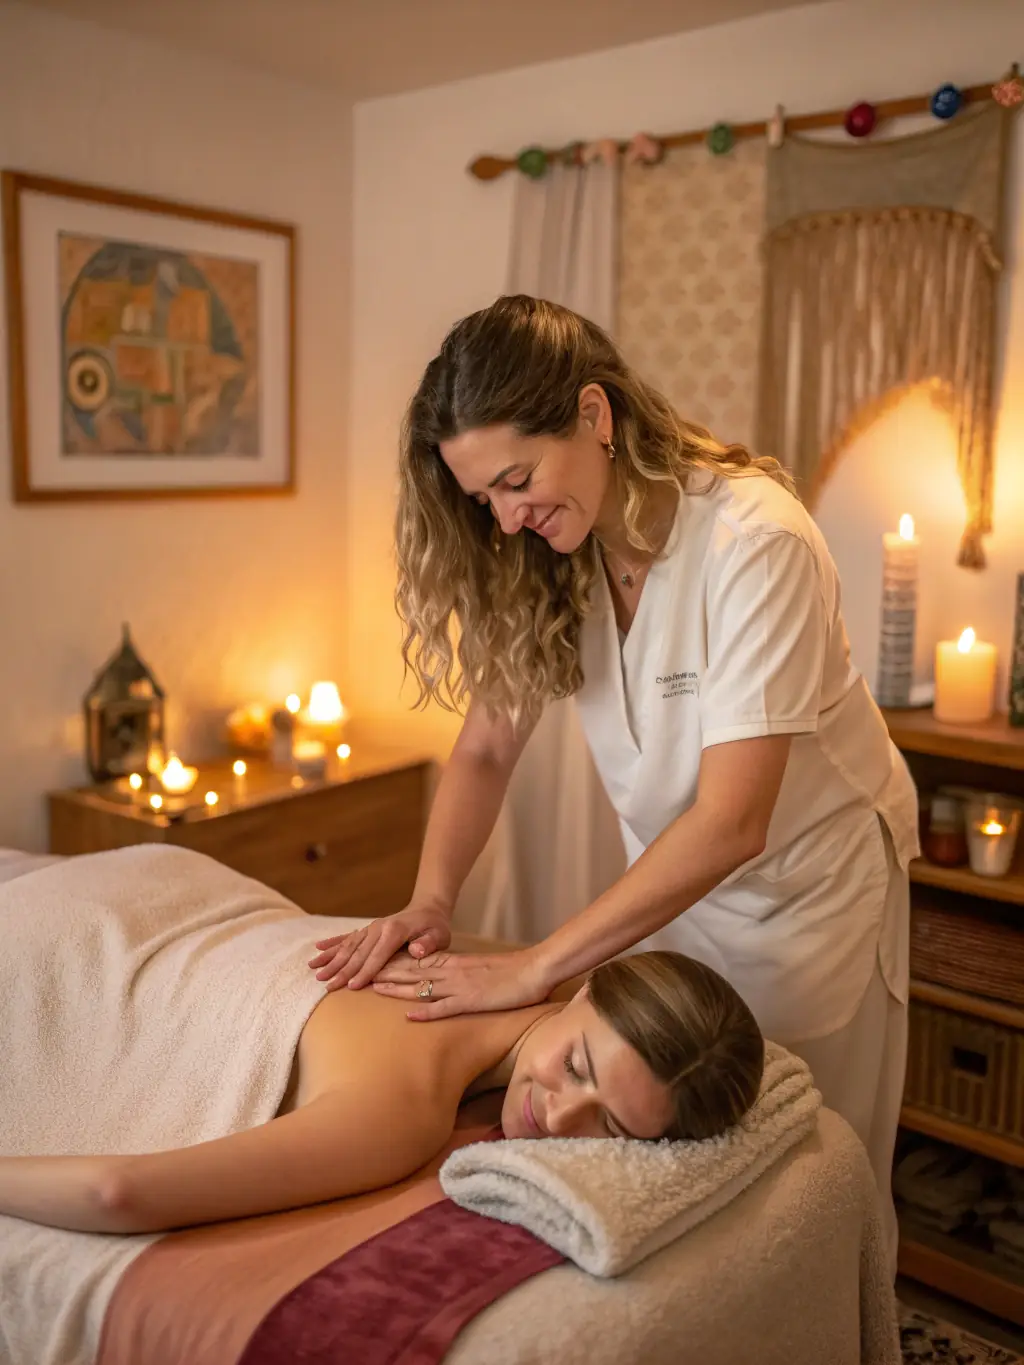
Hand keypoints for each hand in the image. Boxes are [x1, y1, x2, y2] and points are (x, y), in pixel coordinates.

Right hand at [308, 903, 452, 991]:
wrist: (428, 908)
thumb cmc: (435, 926)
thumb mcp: (439, 935)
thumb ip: (428, 944)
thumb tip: (415, 950)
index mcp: (394, 931)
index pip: (377, 956)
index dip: (365, 971)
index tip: (351, 986)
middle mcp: (378, 928)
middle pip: (358, 952)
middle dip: (341, 969)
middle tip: (327, 986)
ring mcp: (371, 928)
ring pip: (348, 945)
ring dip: (331, 957)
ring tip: (314, 970)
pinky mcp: (367, 929)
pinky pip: (348, 936)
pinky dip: (333, 943)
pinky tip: (318, 948)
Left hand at [370, 947, 549, 1020]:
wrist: (535, 969)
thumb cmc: (512, 972)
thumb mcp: (482, 969)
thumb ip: (463, 974)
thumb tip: (450, 980)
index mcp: (455, 963)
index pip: (418, 962)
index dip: (394, 963)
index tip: (375, 964)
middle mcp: (453, 972)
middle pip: (413, 971)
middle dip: (387, 972)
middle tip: (362, 973)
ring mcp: (461, 987)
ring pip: (422, 986)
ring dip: (397, 989)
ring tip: (374, 988)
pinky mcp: (472, 1001)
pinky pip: (445, 1007)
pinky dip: (426, 1012)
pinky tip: (409, 1017)